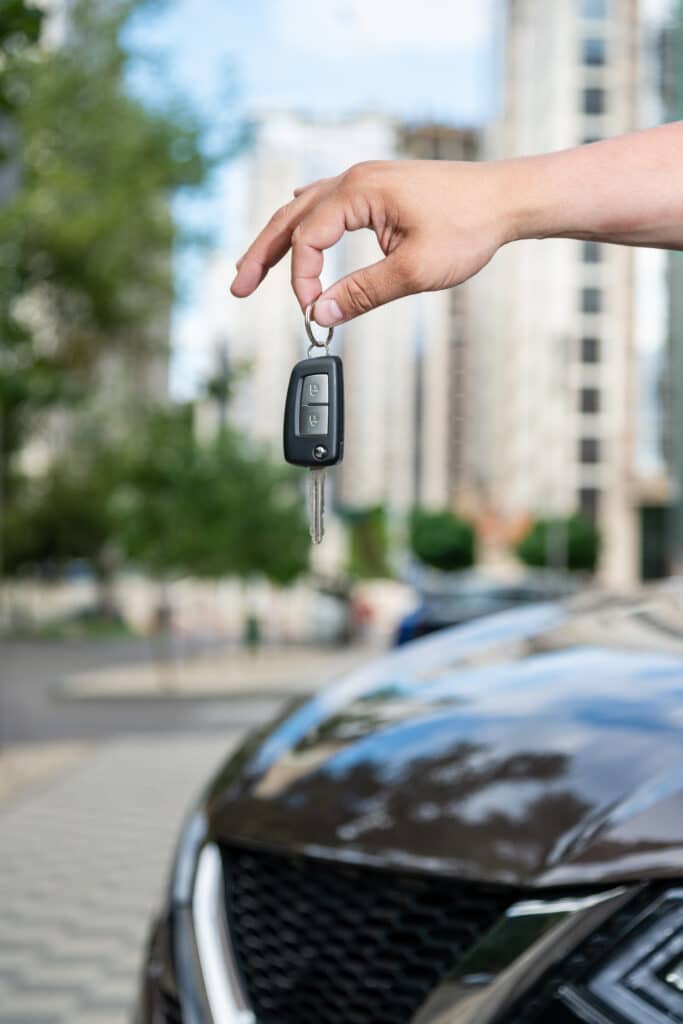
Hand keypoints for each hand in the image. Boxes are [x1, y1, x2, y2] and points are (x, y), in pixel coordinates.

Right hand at [230, 159, 517, 325]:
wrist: (508, 198)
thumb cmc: (470, 226)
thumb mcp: (414, 270)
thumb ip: (363, 293)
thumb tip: (321, 314)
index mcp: (358, 191)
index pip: (307, 239)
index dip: (302, 280)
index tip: (312, 313)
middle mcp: (355, 179)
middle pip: (291, 217)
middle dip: (262, 254)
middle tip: (238, 286)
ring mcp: (366, 181)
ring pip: (306, 210)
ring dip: (280, 240)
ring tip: (254, 267)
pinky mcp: (379, 190)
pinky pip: (327, 205)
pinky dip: (306, 226)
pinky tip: (299, 232)